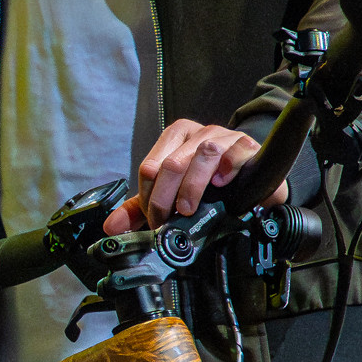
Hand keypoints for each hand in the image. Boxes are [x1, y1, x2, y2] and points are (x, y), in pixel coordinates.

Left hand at [108, 118, 263, 231]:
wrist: (251, 171)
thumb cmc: (208, 181)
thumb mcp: (172, 193)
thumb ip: (140, 208)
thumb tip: (110, 227)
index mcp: (174, 139)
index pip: (150, 168)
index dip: (150, 199)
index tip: (157, 222)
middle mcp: (197, 133)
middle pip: (171, 164)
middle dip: (165, 198)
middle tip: (169, 221)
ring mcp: (223, 136)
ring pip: (202, 154)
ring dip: (192, 186)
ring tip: (189, 209)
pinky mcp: (247, 145)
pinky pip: (235, 152)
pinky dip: (227, 167)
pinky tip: (223, 184)